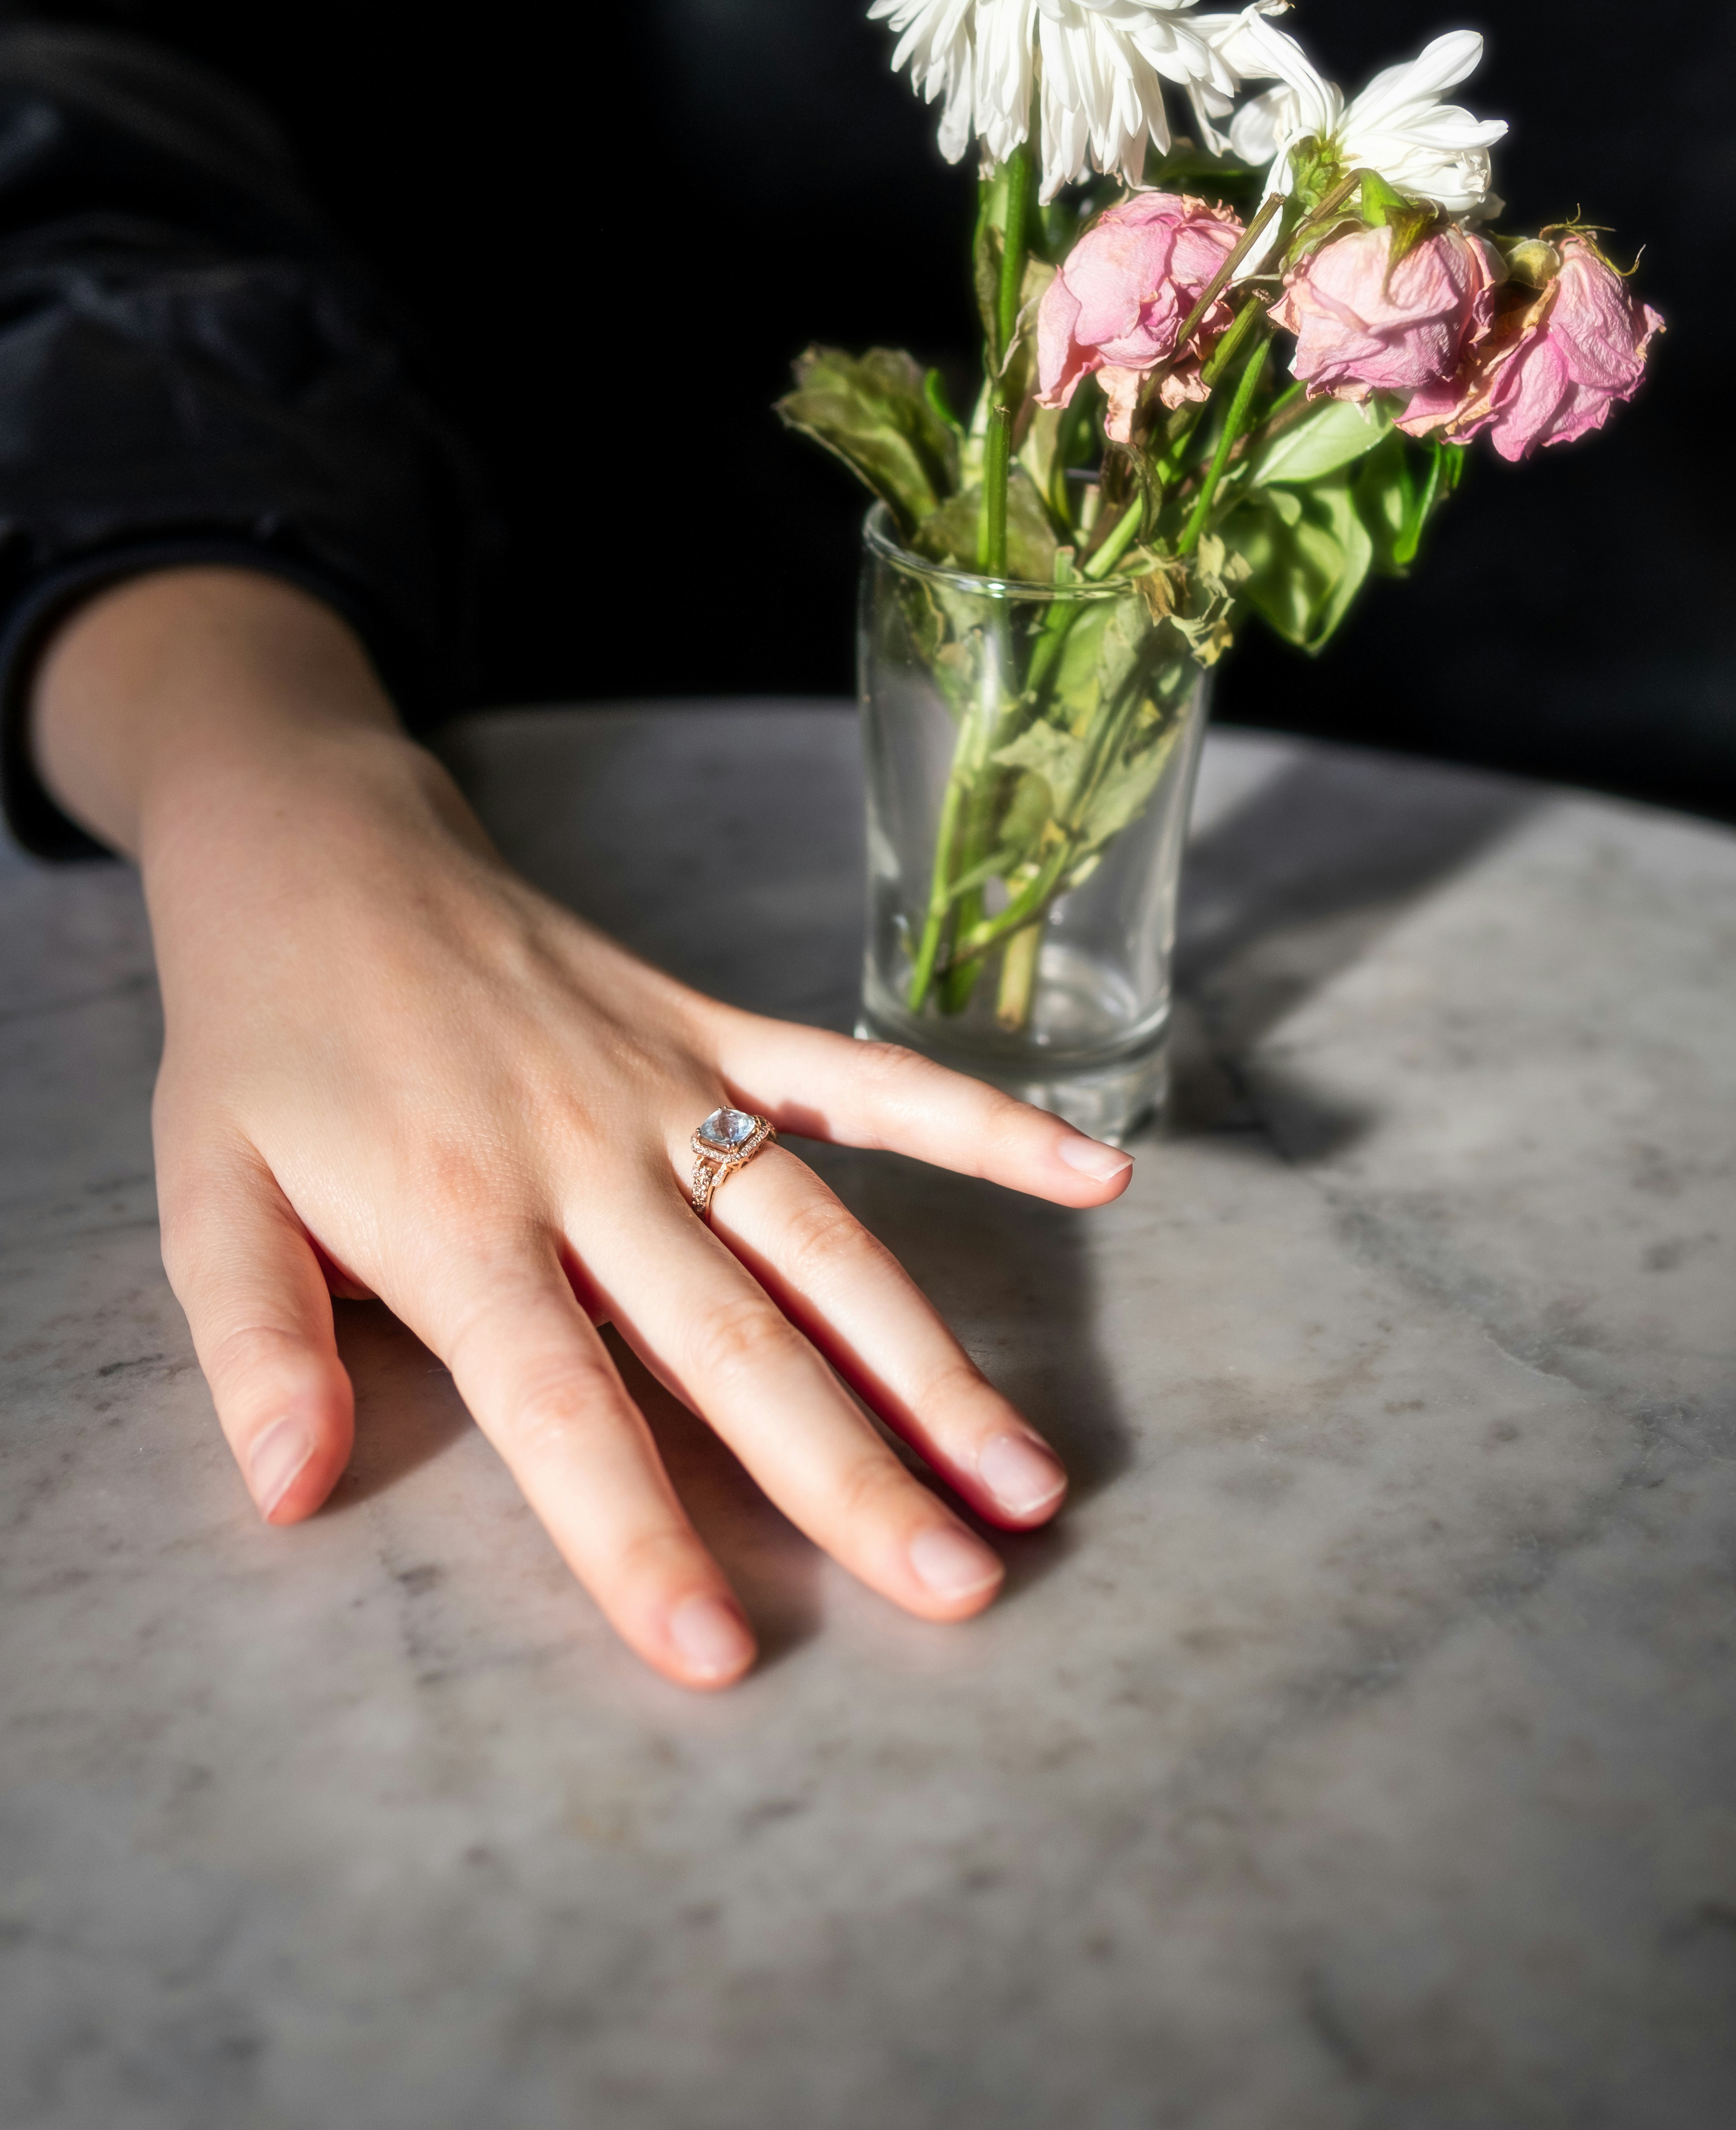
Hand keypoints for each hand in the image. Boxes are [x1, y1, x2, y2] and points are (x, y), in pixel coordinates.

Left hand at [31, 571, 1133, 1687]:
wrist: (319, 854)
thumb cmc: (262, 1044)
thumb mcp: (202, 1194)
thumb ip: (249, 1343)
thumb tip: (288, 1491)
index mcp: (456, 1222)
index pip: (564, 1411)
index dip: (640, 1537)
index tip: (722, 1658)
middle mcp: (584, 1162)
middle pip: (734, 1342)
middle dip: (850, 1477)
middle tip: (962, 1591)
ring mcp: (667, 1084)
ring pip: (821, 1239)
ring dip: (927, 1358)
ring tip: (1024, 1474)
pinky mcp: (714, 1023)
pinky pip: (862, 1076)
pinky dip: (979, 1124)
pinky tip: (1096, 1174)